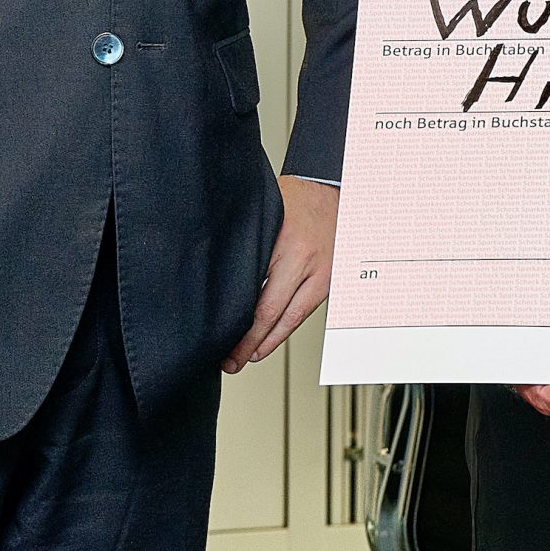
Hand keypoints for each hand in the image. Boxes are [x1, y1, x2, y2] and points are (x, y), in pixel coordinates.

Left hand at [227, 176, 336, 371]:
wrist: (332, 188)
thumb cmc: (296, 199)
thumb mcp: (264, 219)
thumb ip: (247, 248)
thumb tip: (217, 279)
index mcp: (288, 248)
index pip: (261, 301)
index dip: (241, 329)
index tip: (222, 343)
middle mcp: (308, 265)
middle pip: (276, 316)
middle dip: (250, 344)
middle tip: (230, 361)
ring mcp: (322, 274)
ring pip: (293, 319)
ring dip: (269, 342)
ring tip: (248, 356)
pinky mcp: (329, 280)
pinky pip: (306, 310)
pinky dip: (286, 326)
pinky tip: (271, 336)